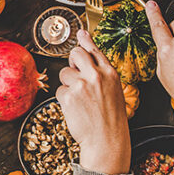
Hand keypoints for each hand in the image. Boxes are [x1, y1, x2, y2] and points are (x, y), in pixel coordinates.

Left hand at [56, 30, 130, 174]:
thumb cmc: (111, 118)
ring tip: (80, 99)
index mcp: (110, 73)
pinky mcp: (68, 96)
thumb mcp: (114, 90)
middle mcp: (96, 75)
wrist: (106, 141)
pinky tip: (75, 109)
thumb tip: (91, 57)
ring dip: (67, 84)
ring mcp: (81, 85)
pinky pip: (59, 90)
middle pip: (75, 54)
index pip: (95, 50)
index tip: (80, 33)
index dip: (85, 41)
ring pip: (64, 73)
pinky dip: (64, 99)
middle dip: (72, 61)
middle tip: (75, 73)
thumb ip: (102, 72)